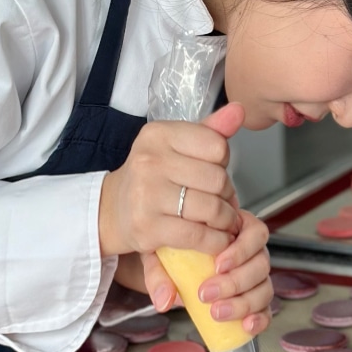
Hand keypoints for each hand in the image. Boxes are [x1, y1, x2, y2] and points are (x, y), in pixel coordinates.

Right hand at [99, 102, 244, 262]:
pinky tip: (215, 239)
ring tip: (221, 222)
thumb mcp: (176, 146)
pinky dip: (215, 241)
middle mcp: (149, 161)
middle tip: (220, 202)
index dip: (224, 163)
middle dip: (226, 195)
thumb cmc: (152, 177)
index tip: (214, 173)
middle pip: (217, 179)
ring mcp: (146, 195)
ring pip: (211, 209)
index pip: (216, 146)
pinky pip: (197, 236)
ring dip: (225, 220)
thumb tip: (238, 111)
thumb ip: (210, 130)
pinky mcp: (147, 227)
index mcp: (158, 134)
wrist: (113, 210)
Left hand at [141, 209, 271, 334]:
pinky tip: (246, 325)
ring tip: (217, 312)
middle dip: (235, 282)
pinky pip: (266, 309)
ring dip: (243, 303)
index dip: (241, 250)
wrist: (172, 265)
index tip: (217, 266)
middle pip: (261, 263)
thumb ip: (159, 273)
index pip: (255, 233)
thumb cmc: (173, 250)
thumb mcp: (161, 254)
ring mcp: (255, 277)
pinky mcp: (256, 299)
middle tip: (207, 293)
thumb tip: (164, 300)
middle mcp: (251, 252)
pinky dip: (259, 318)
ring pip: (264, 287)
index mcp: (236, 230)